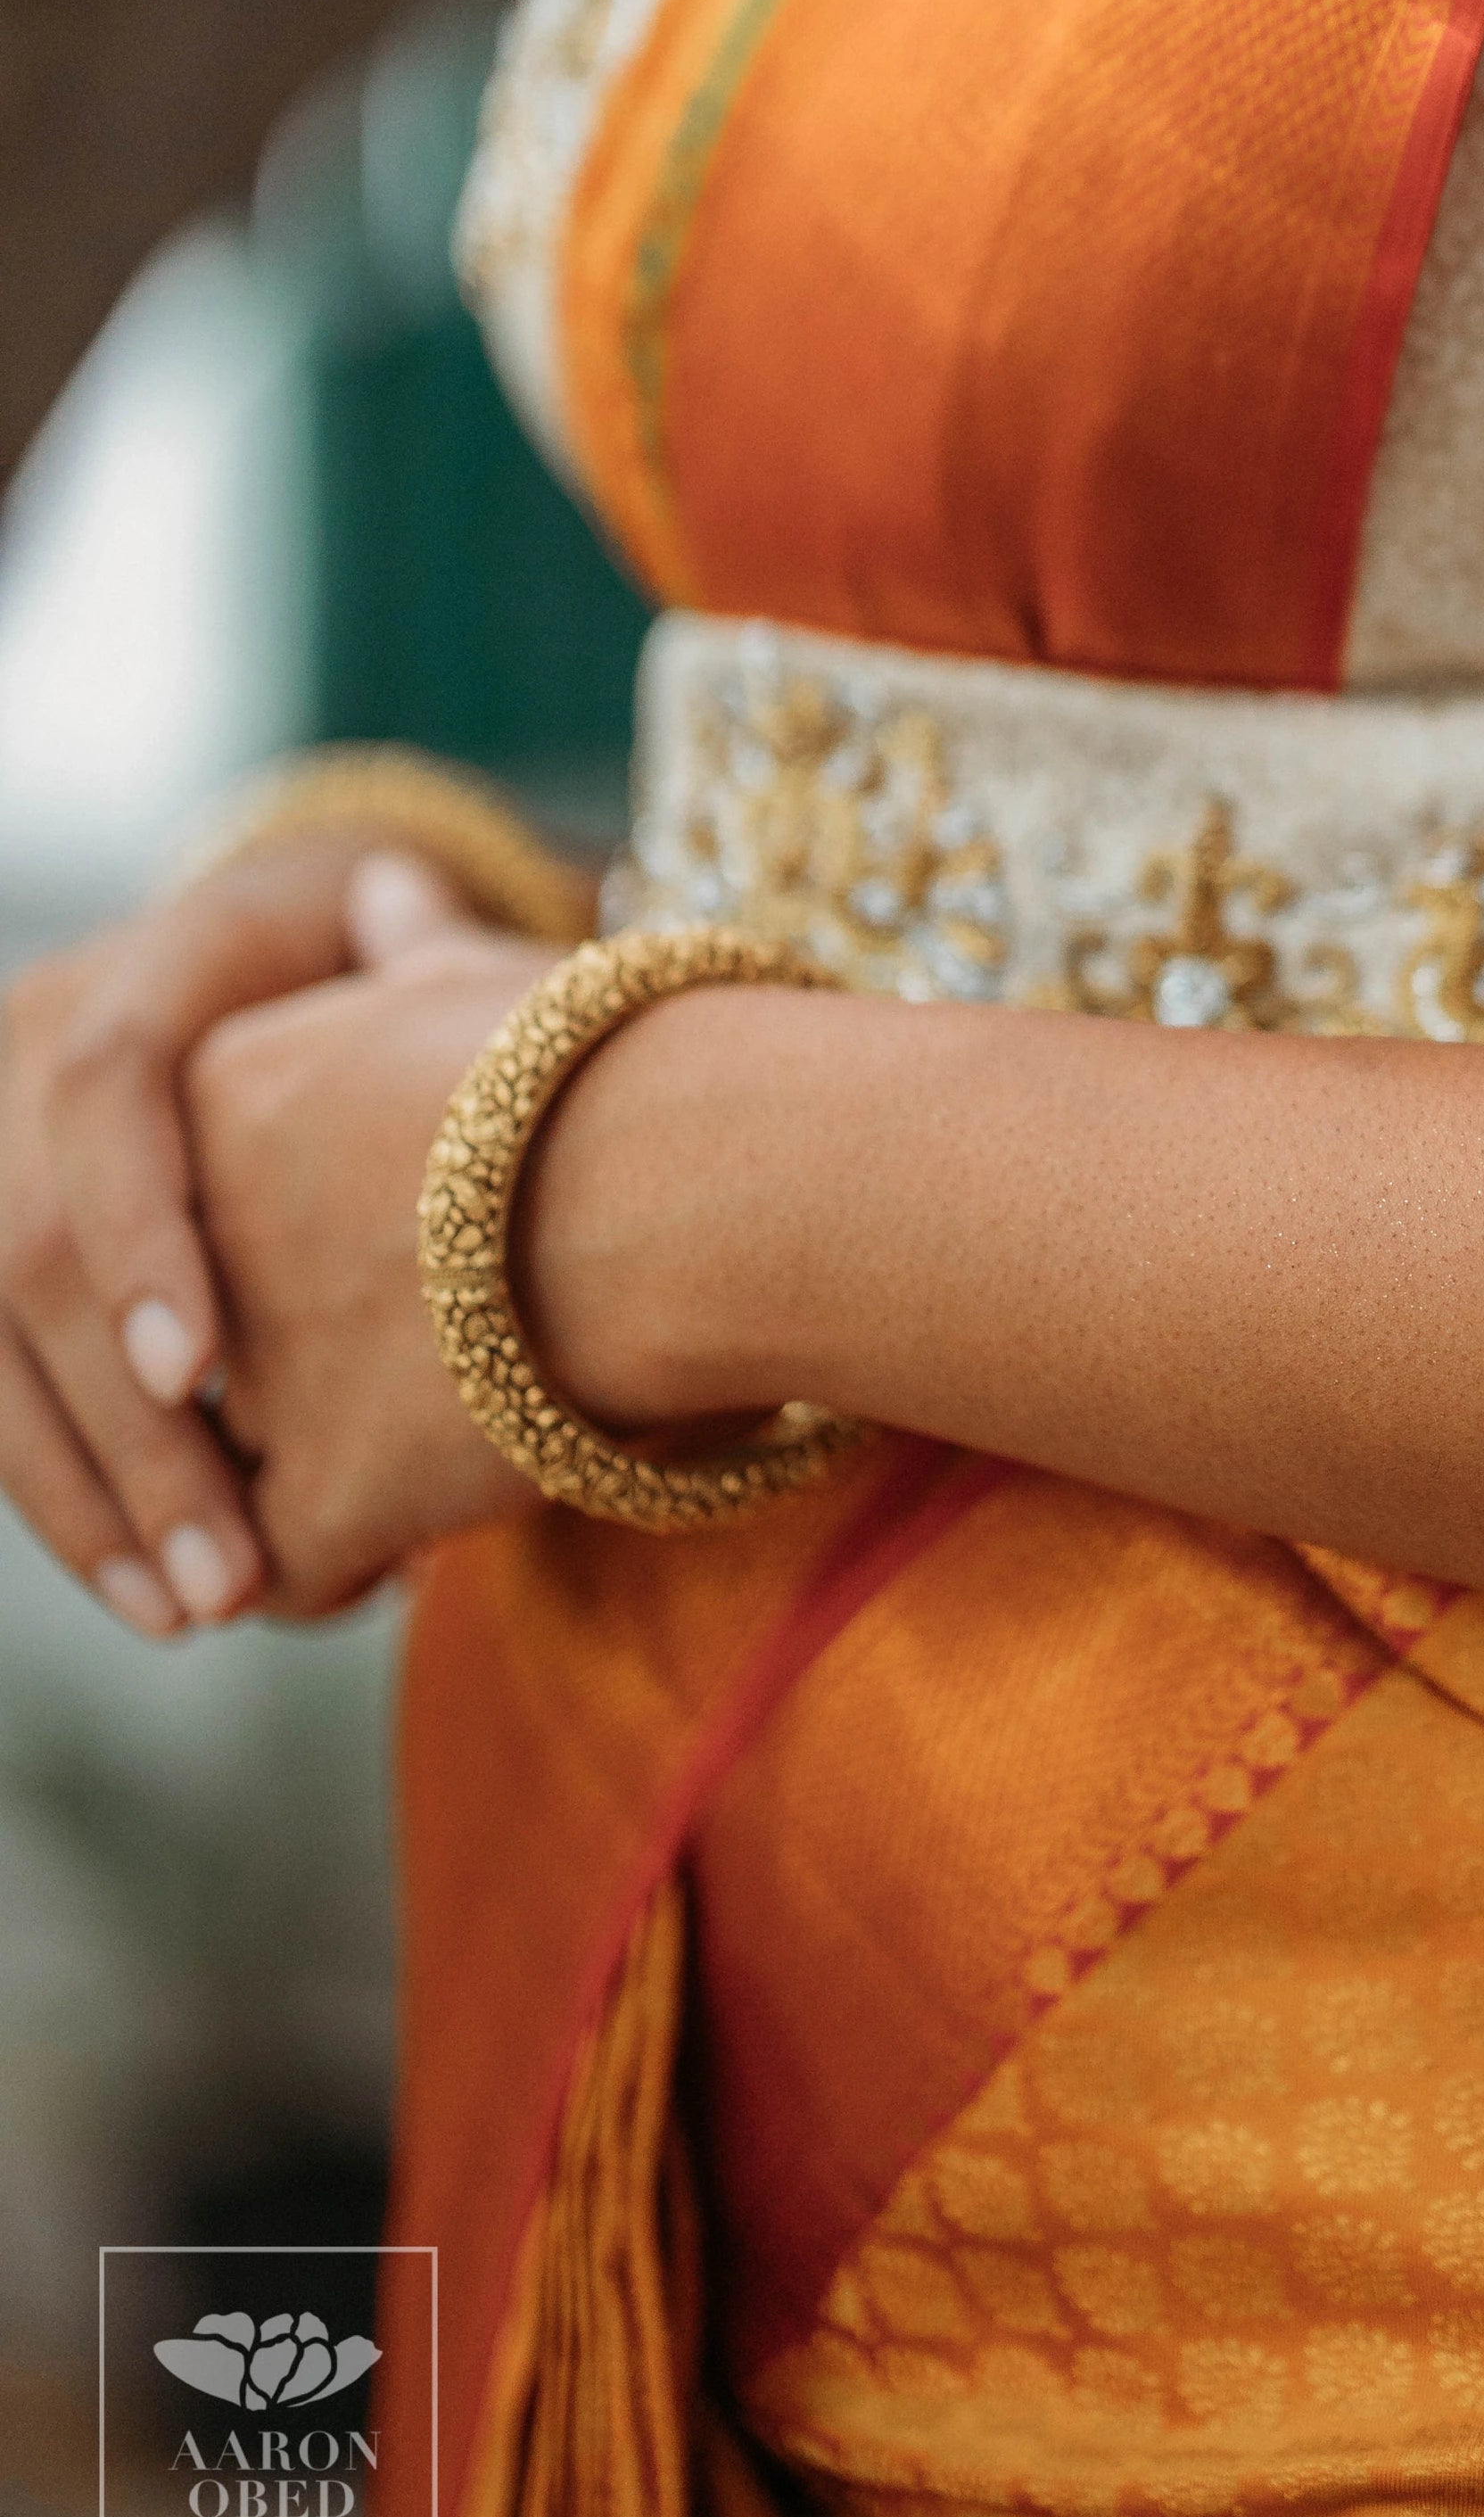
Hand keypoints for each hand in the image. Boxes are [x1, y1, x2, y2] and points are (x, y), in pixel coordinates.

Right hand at [0, 836, 425, 1639]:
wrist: (289, 960)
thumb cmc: (392, 978)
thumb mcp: (404, 950)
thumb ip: (412, 961)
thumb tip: (402, 907)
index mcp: (145, 970)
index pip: (105, 1090)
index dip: (137, 1231)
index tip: (194, 1370)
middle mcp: (37, 1045)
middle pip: (30, 1252)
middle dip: (124, 1431)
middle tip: (234, 1572)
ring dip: (85, 1493)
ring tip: (197, 1609)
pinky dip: (64, 1489)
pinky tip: (144, 1583)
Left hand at [187, 859, 556, 1617]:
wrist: (684, 1177)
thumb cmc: (623, 1067)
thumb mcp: (494, 978)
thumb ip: (410, 953)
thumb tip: (379, 880)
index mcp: (223, 1094)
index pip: (201, 1214)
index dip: (291, 1262)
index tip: (396, 1269)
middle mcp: (196, 1233)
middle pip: (203, 1343)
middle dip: (272, 1391)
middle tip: (403, 1392)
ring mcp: (248, 1372)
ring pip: (223, 1471)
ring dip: (291, 1493)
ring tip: (416, 1482)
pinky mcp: (312, 1494)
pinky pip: (280, 1575)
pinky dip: (339, 1575)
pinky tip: (415, 1548)